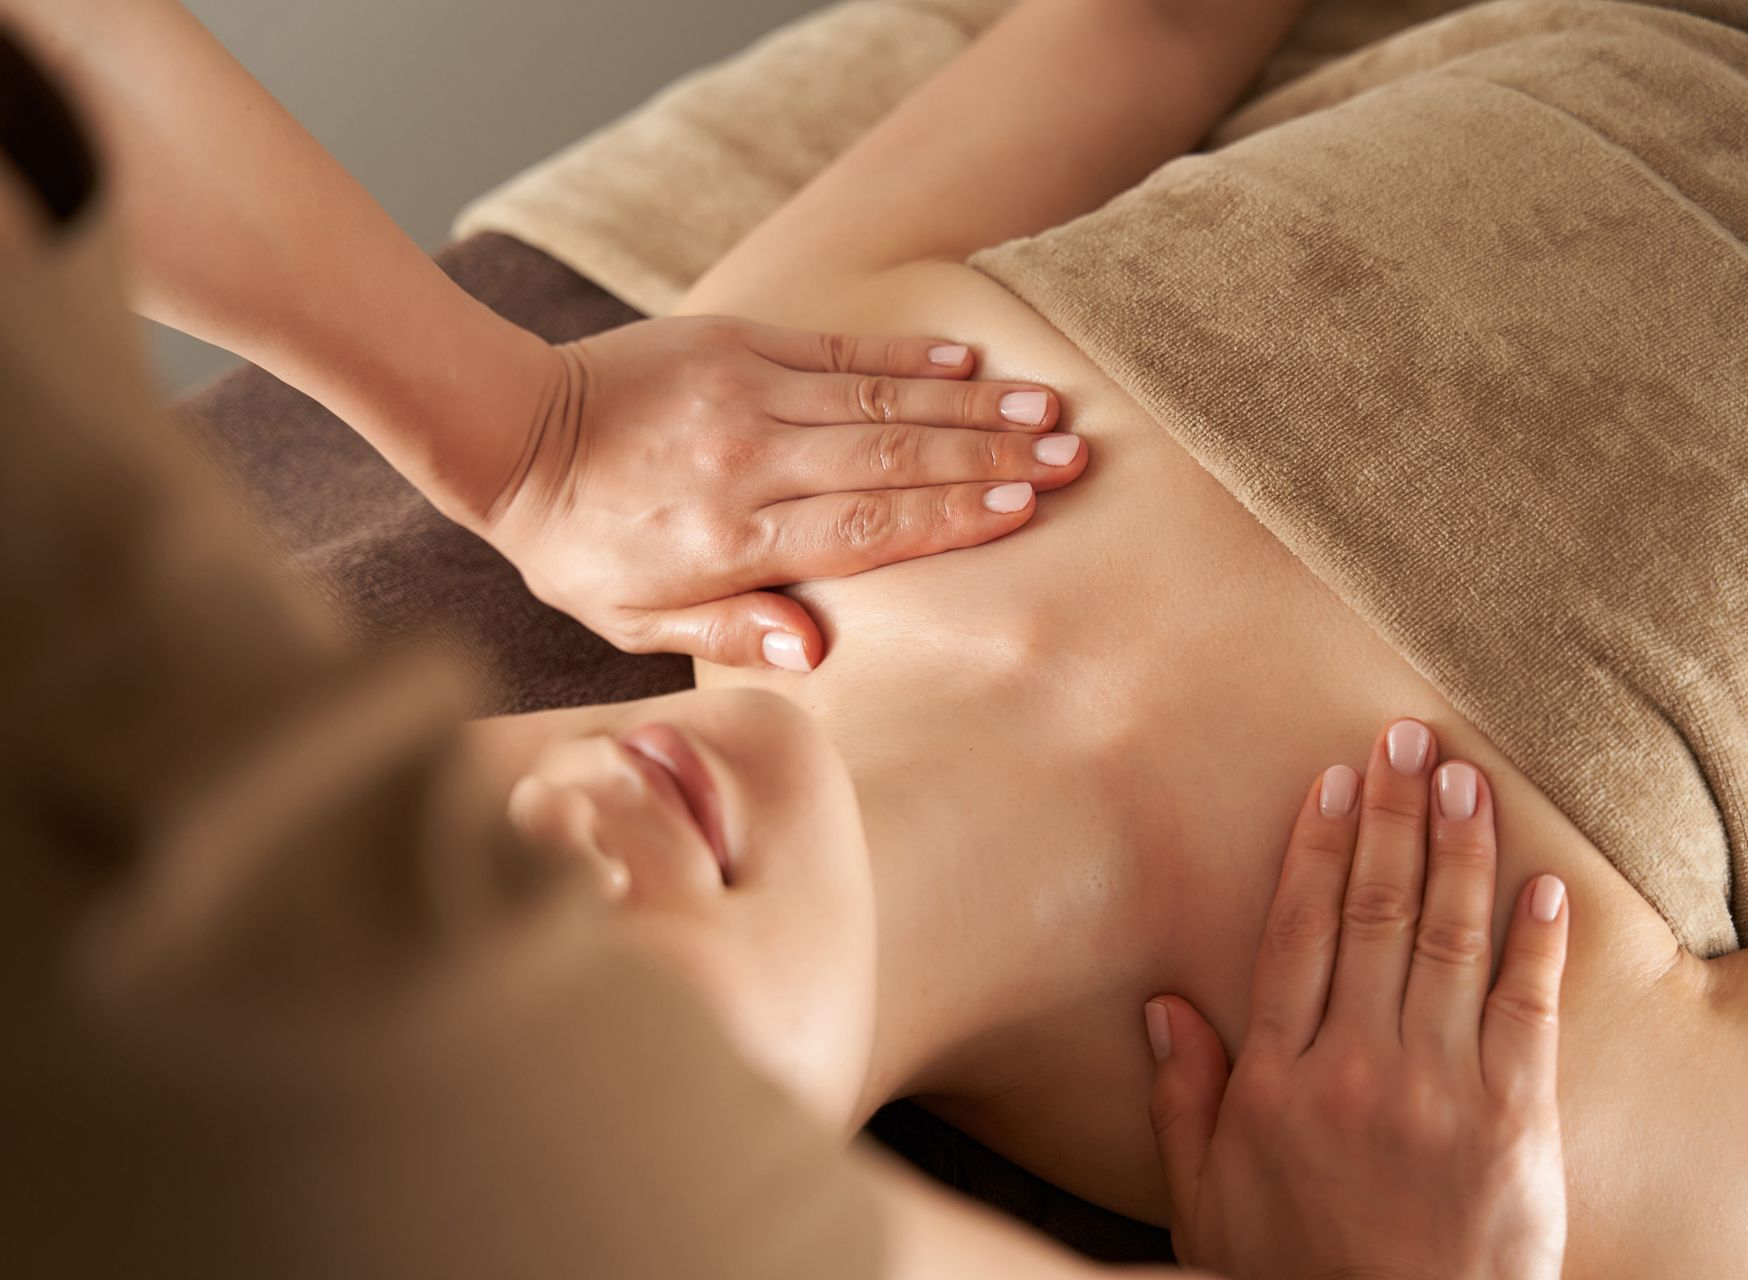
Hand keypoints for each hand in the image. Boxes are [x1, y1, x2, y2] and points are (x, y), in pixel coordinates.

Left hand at [451, 315, 1083, 669]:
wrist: (512, 433)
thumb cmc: (580, 546)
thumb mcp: (636, 622)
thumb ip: (731, 630)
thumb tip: (819, 646)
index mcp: (731, 537)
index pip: (865, 528)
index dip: (950, 517)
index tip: (1023, 510)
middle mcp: (748, 460)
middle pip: (892, 459)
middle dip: (988, 458)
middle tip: (1070, 457)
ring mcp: (744, 393)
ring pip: (879, 400)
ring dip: (970, 406)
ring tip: (1046, 410)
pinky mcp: (735, 343)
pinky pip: (836, 349)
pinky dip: (906, 357)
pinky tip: (968, 362)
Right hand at [1144, 719, 1569, 1279]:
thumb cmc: (1292, 1279)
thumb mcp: (1205, 1202)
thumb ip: (1185, 1102)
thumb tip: (1165, 1006)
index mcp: (1277, 1079)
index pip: (1297, 933)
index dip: (1318, 847)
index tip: (1336, 780)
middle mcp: (1355, 1068)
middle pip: (1373, 914)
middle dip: (1392, 816)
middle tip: (1406, 738)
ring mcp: (1438, 1091)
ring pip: (1447, 941)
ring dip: (1459, 851)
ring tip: (1467, 777)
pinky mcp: (1514, 1123)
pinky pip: (1527, 1012)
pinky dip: (1535, 943)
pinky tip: (1541, 883)